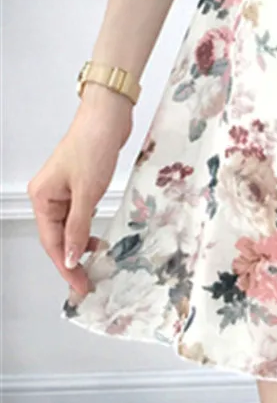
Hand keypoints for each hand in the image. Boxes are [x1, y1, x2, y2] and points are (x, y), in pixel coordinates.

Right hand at [28, 84, 133, 295]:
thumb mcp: (87, 192)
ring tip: (96, 260)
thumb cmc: (93, 146)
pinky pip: (81, 214)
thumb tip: (69, 257)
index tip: (79, 286)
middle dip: (72, 259)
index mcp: (42, 197)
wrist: (109, 117)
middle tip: (88, 281)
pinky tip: (98, 236)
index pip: (51, 242)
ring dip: (81, 244)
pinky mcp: (81, 183)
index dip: (65, 267)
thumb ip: (78, 227)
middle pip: (57, 237)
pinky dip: (88, 227)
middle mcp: (49, 194)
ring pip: (69, 226)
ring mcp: (65, 189)